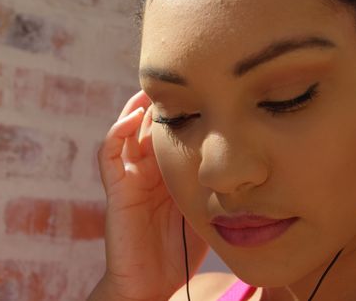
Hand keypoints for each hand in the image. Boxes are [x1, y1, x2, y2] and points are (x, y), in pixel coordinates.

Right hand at [89, 90, 208, 300]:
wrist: (154, 283)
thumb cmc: (183, 250)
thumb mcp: (207, 207)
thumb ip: (216, 184)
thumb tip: (246, 164)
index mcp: (170, 172)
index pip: (174, 132)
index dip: (184, 110)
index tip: (203, 87)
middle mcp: (149, 170)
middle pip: (150, 126)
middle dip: (162, 102)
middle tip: (179, 76)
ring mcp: (131, 178)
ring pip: (127, 131)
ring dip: (136, 108)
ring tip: (152, 88)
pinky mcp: (116, 191)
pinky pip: (109, 156)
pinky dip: (116, 133)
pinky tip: (132, 118)